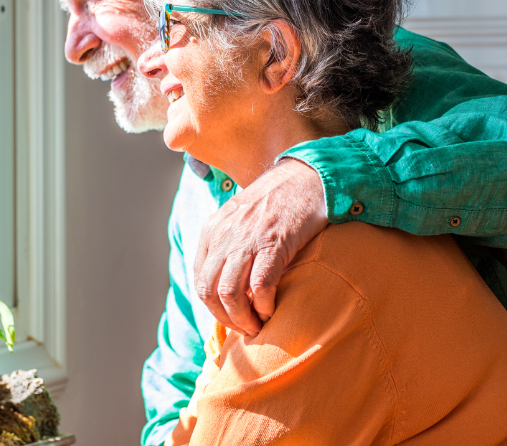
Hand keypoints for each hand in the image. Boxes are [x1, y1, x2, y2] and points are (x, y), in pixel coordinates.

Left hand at [193, 158, 327, 336]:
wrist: (307, 177)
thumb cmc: (278, 203)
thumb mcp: (240, 220)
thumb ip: (228, 245)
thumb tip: (229, 286)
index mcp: (212, 230)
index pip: (199, 280)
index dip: (213, 307)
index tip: (231, 318)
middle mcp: (224, 235)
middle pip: (208, 292)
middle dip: (225, 319)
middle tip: (246, 329)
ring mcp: (247, 240)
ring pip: (229, 295)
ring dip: (243, 319)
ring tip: (258, 326)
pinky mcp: (273, 244)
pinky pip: (260, 287)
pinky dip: (264, 306)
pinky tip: (273, 311)